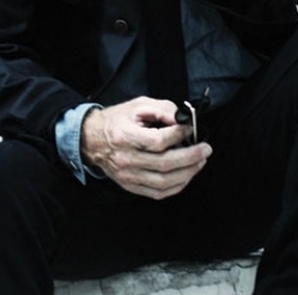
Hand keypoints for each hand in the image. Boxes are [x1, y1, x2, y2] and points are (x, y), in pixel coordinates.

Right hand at [81, 97, 212, 199]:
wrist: (92, 139)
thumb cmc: (117, 120)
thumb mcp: (138, 105)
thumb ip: (162, 109)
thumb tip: (183, 119)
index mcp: (125, 136)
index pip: (158, 141)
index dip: (178, 136)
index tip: (190, 129)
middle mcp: (126, 159)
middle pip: (164, 164)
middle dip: (191, 157)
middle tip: (205, 149)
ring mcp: (128, 175)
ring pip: (164, 181)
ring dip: (188, 173)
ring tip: (200, 162)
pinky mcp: (130, 185)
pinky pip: (157, 192)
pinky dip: (176, 186)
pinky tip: (186, 176)